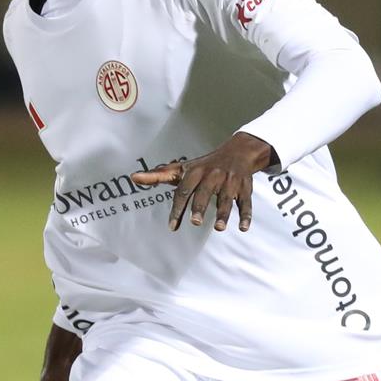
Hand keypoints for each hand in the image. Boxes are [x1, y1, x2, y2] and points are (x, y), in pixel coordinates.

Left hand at [132, 132, 276, 233]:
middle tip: (195, 222)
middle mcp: (213, 175)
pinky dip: (246, 215)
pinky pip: (245, 202)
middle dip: (200, 207)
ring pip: (226, 199)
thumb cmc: (204, 166)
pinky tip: (243, 228)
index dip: (177, 208)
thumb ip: (159, 175)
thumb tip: (134, 177)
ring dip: (223, 213)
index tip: (172, 226)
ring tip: (219, 228)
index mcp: (196, 172)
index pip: (184, 191)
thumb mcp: (182, 169)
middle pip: (205, 193)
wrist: (237, 152)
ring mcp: (230, 182)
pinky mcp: (244, 188)